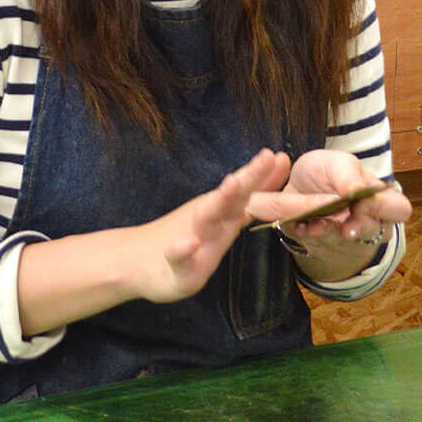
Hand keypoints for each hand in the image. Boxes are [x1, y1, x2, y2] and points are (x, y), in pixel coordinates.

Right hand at [126, 148, 291, 304]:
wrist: (140, 261)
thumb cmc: (190, 239)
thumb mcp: (225, 217)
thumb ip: (252, 194)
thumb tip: (279, 162)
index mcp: (224, 213)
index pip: (247, 190)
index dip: (264, 175)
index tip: (282, 156)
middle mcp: (209, 219)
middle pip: (231, 195)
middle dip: (249, 177)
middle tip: (265, 158)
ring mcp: (192, 239)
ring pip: (206, 217)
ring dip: (220, 201)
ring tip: (232, 185)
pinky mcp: (176, 264)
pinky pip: (178, 256)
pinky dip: (182, 250)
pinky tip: (188, 245)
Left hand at [245, 149, 412, 266]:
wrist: (296, 187)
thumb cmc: (325, 172)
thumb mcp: (336, 162)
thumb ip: (347, 174)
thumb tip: (356, 191)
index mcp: (380, 199)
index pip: (399, 209)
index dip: (383, 208)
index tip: (361, 202)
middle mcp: (369, 224)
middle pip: (373, 233)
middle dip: (354, 228)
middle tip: (341, 224)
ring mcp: (347, 242)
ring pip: (343, 245)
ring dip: (327, 233)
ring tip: (314, 223)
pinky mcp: (322, 250)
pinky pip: (316, 248)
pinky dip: (306, 235)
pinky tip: (300, 225)